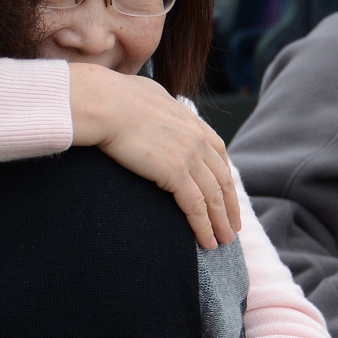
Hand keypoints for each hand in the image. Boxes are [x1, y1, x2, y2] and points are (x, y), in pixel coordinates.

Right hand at [68, 63, 238, 248]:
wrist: (105, 103)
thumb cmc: (114, 97)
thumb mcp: (148, 95)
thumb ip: (159, 107)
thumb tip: (153, 106)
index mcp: (192, 121)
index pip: (219, 155)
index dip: (225, 178)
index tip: (227, 195)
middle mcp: (197, 139)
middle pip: (222, 179)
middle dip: (229, 206)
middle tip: (233, 226)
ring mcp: (190, 156)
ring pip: (213, 197)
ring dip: (221, 222)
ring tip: (224, 241)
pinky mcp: (176, 172)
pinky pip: (196, 206)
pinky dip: (204, 226)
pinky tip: (207, 242)